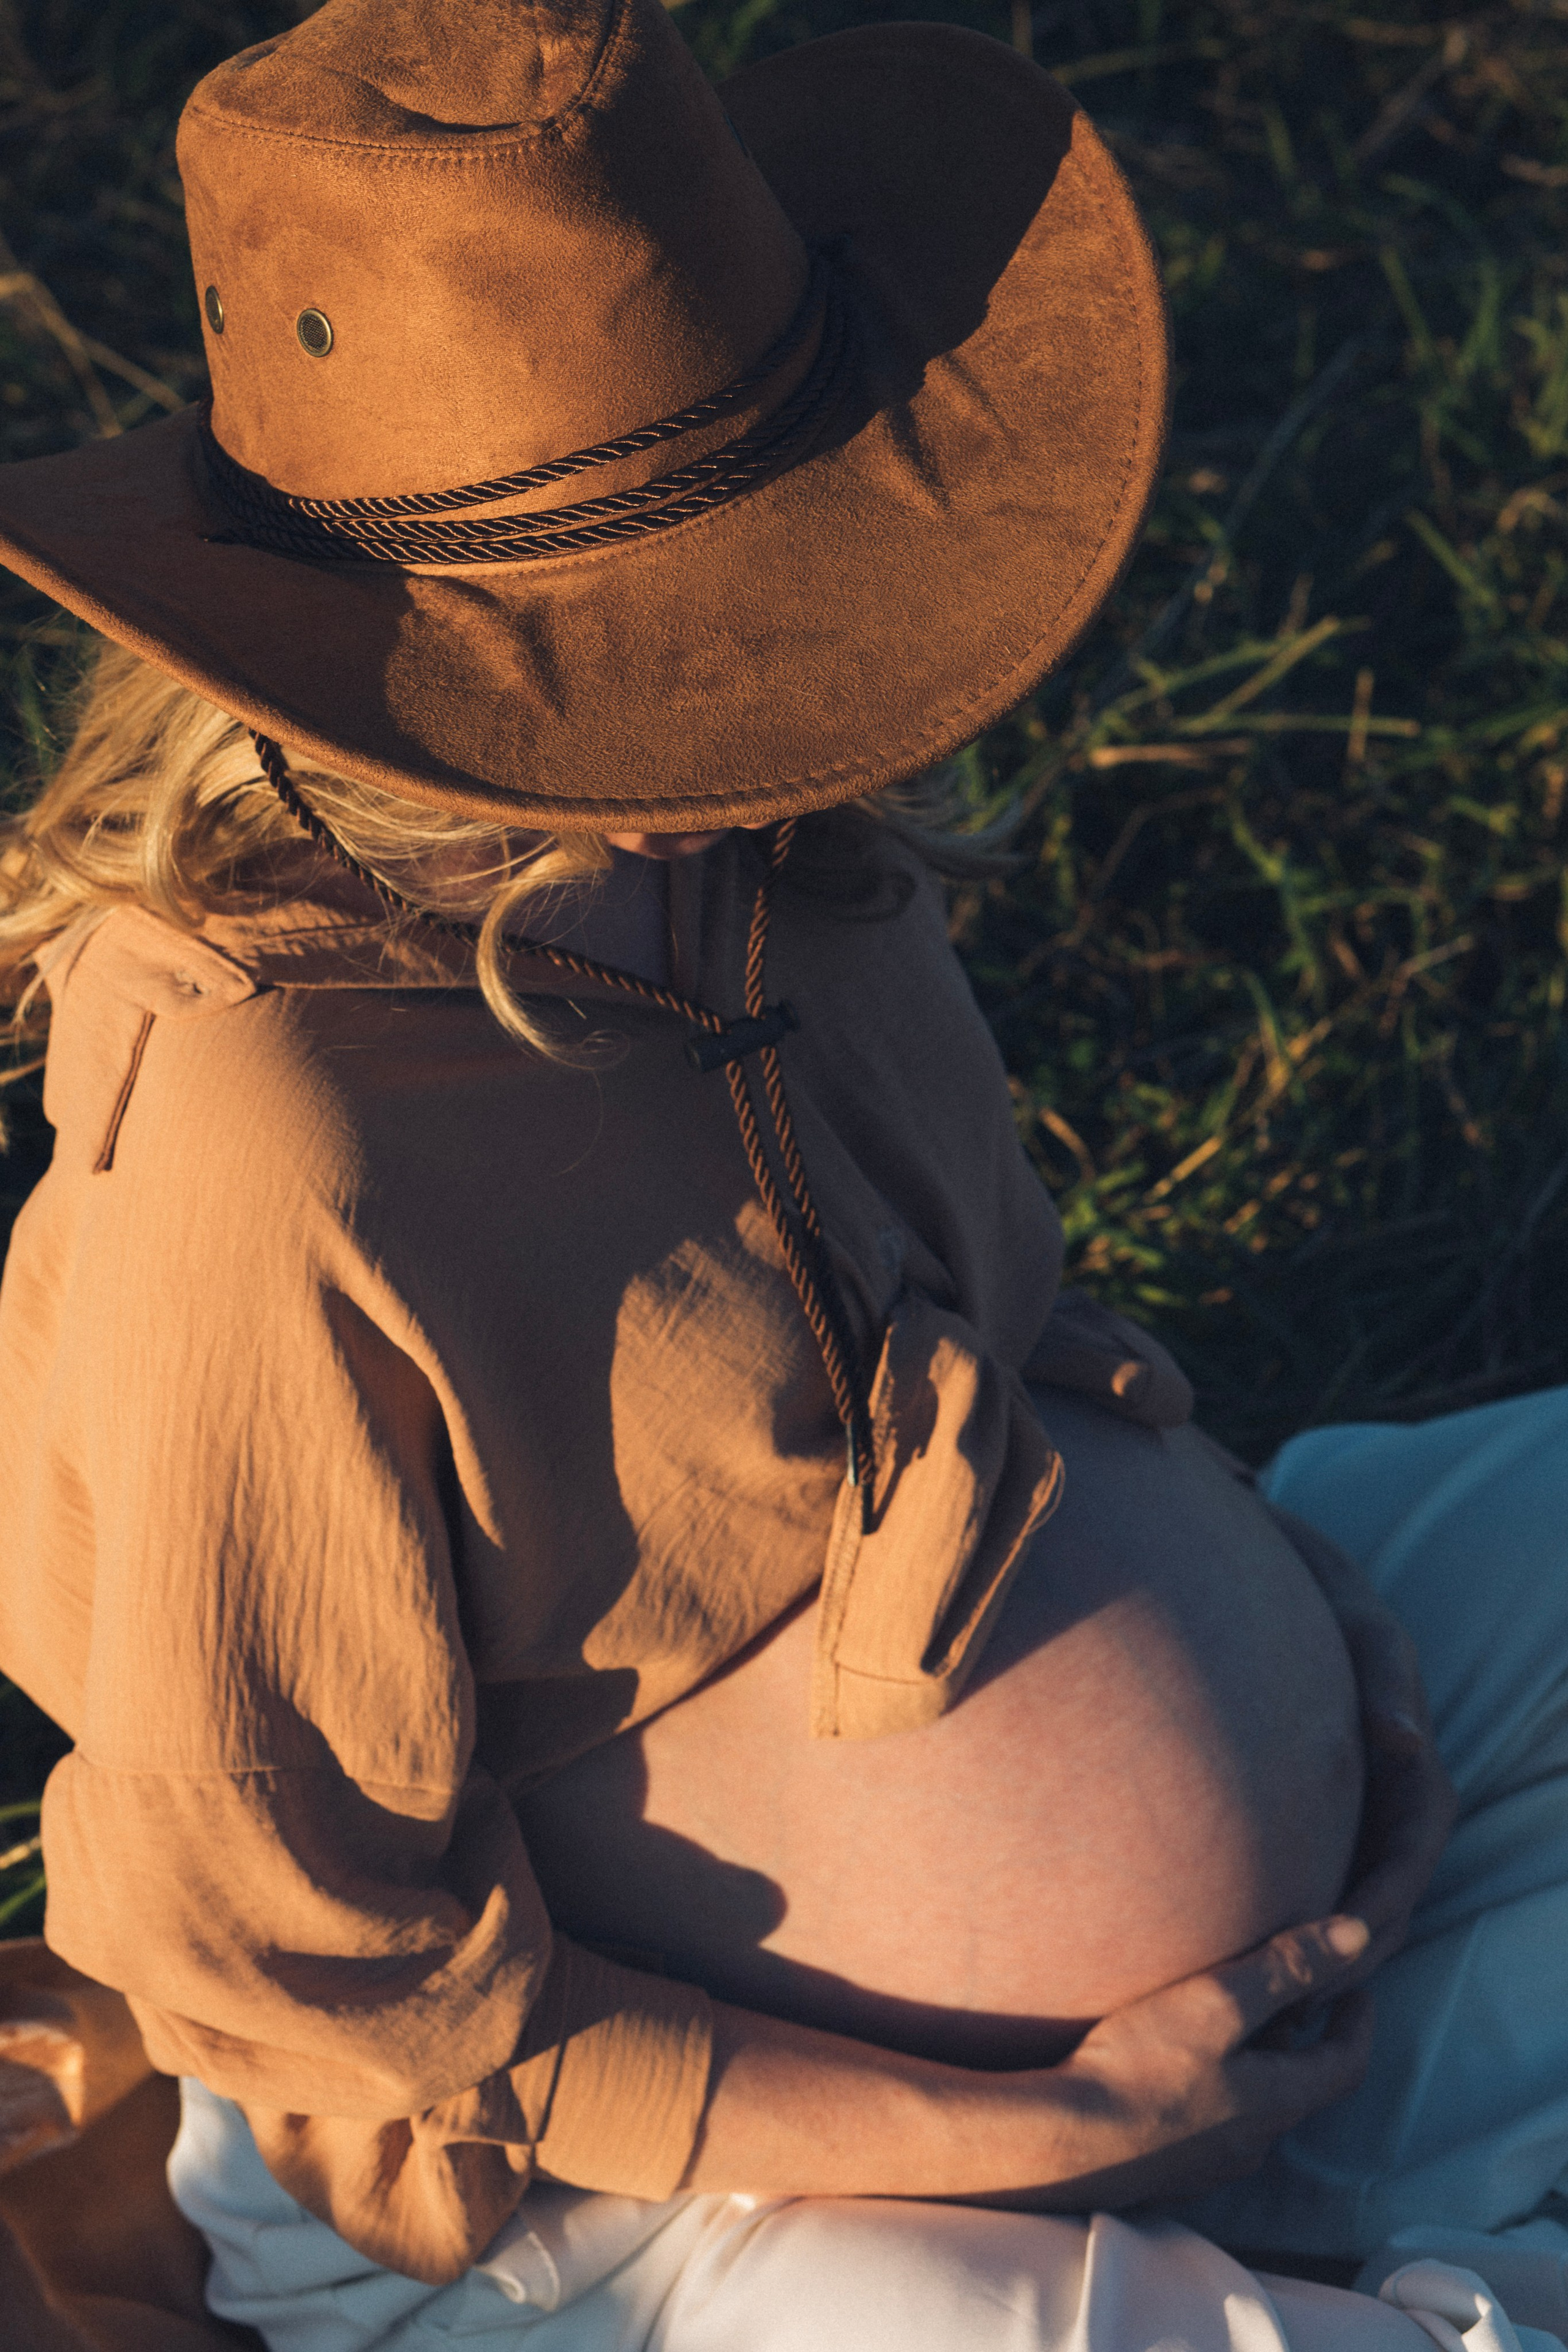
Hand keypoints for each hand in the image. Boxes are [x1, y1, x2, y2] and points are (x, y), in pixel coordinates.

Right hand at [1024, 1913, 1374, 2208]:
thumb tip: (1358, 1935)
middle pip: (1297, 2084)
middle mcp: (1254, 2139)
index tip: (1359, 1992)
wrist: (1066, 2142)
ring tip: (1231, 2022)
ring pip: (1253, 2105)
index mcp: (1277, 2100)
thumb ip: (1285, 1967)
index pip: (1345, 2064)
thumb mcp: (1218, 2001)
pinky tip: (1180, 2065)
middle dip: (1299, 2038)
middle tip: (1289, 1995)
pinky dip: (1217, 2086)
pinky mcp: (1171, 2167)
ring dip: (1255, 2063)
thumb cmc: (1144, 2066)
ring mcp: (1211, 2160)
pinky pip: (1213, 2122)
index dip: (1358, 2024)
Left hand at [1268, 1503, 1457, 1977]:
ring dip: (1326, 1949)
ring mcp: (1357, 1817)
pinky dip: (1298, 1917)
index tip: (1349, 1945)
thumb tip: (1402, 1737)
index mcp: (1412, 1773)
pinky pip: (1318, 1879)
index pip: (1412, 1857)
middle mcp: (1390, 1805)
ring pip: (1352, 1900)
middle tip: (1304, 1996)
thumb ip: (1387, 1677)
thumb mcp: (1366, 1630)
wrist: (1286, 1591)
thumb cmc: (1334, 1606)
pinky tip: (1250, 1949)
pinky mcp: (1318, 1819)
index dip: (1385, 1905)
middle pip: (1385, 1898)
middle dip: (1354, 1949)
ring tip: (1277, 1997)